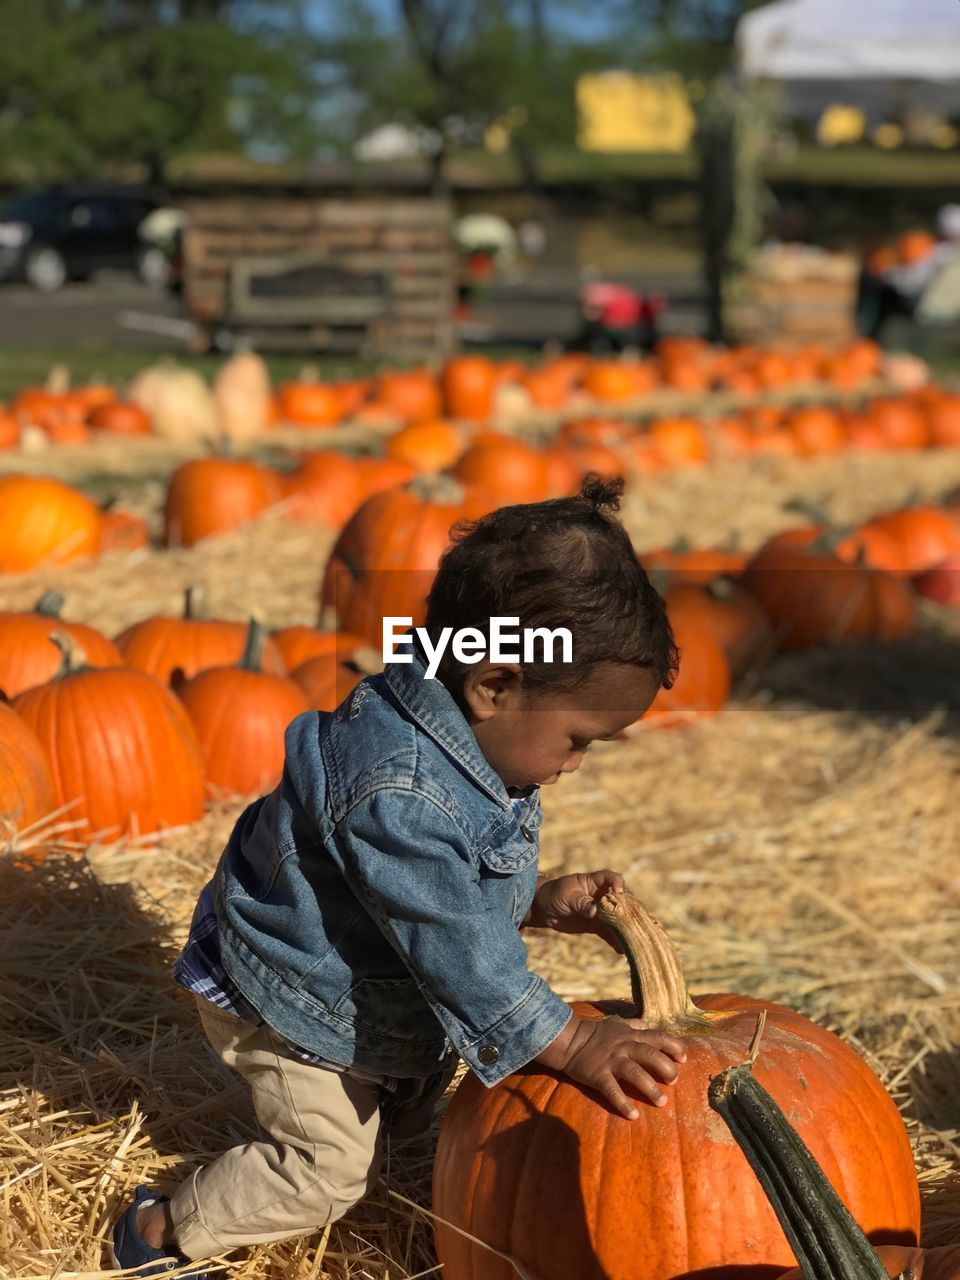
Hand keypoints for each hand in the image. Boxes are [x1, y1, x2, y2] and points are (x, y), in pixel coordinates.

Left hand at [528, 869, 625, 951]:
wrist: (544, 909)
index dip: (618, 884)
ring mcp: (601, 912)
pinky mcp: (596, 926)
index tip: (618, 893)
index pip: (612, 878)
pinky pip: (608, 933)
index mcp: (595, 882)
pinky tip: (622, 950)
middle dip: (628, 910)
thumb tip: (595, 912)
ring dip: (624, 929)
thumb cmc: (555, 894)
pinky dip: (615, 941)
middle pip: (621, 900)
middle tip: (633, 922)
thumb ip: (582, 903)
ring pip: (617, 919)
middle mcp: (602, 896)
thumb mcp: (567, 895)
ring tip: (632, 940)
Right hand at [536, 1013, 685, 1119]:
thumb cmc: (596, 1033)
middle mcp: (624, 1047)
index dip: (674, 1046)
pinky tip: (633, 1115)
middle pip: (650, 1055)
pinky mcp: (598, 1075)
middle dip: (666, 1068)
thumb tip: (649, 1026)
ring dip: (650, 1088)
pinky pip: (612, 1090)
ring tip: (661, 1101)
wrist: (570, 1040)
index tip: (683, 1058)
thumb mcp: (618, 1024)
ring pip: (634, 1073)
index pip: (658, 1037)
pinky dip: (623, 1103)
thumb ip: (635, 1025)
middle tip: (673, 1082)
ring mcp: (611, 1061)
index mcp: (631, 1035)